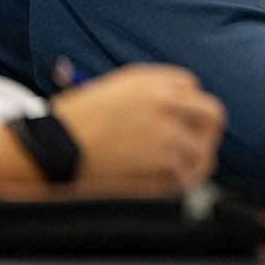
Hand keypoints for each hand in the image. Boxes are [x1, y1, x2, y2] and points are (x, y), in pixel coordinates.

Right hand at [51, 64, 225, 194]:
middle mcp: (166, 103)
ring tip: (184, 169)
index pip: (193, 88)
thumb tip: (182, 111)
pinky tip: (174, 183)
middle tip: (199, 143)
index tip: (183, 120)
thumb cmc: (76, 122)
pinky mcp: (163, 164)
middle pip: (212, 113)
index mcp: (153, 81)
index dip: (188, 106)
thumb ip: (152, 94)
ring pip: (203, 149)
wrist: (53, 149)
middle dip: (207, 129)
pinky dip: (183, 181)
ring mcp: (168, 134)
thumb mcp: (116, 90)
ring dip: (195, 160)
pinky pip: (188, 175)